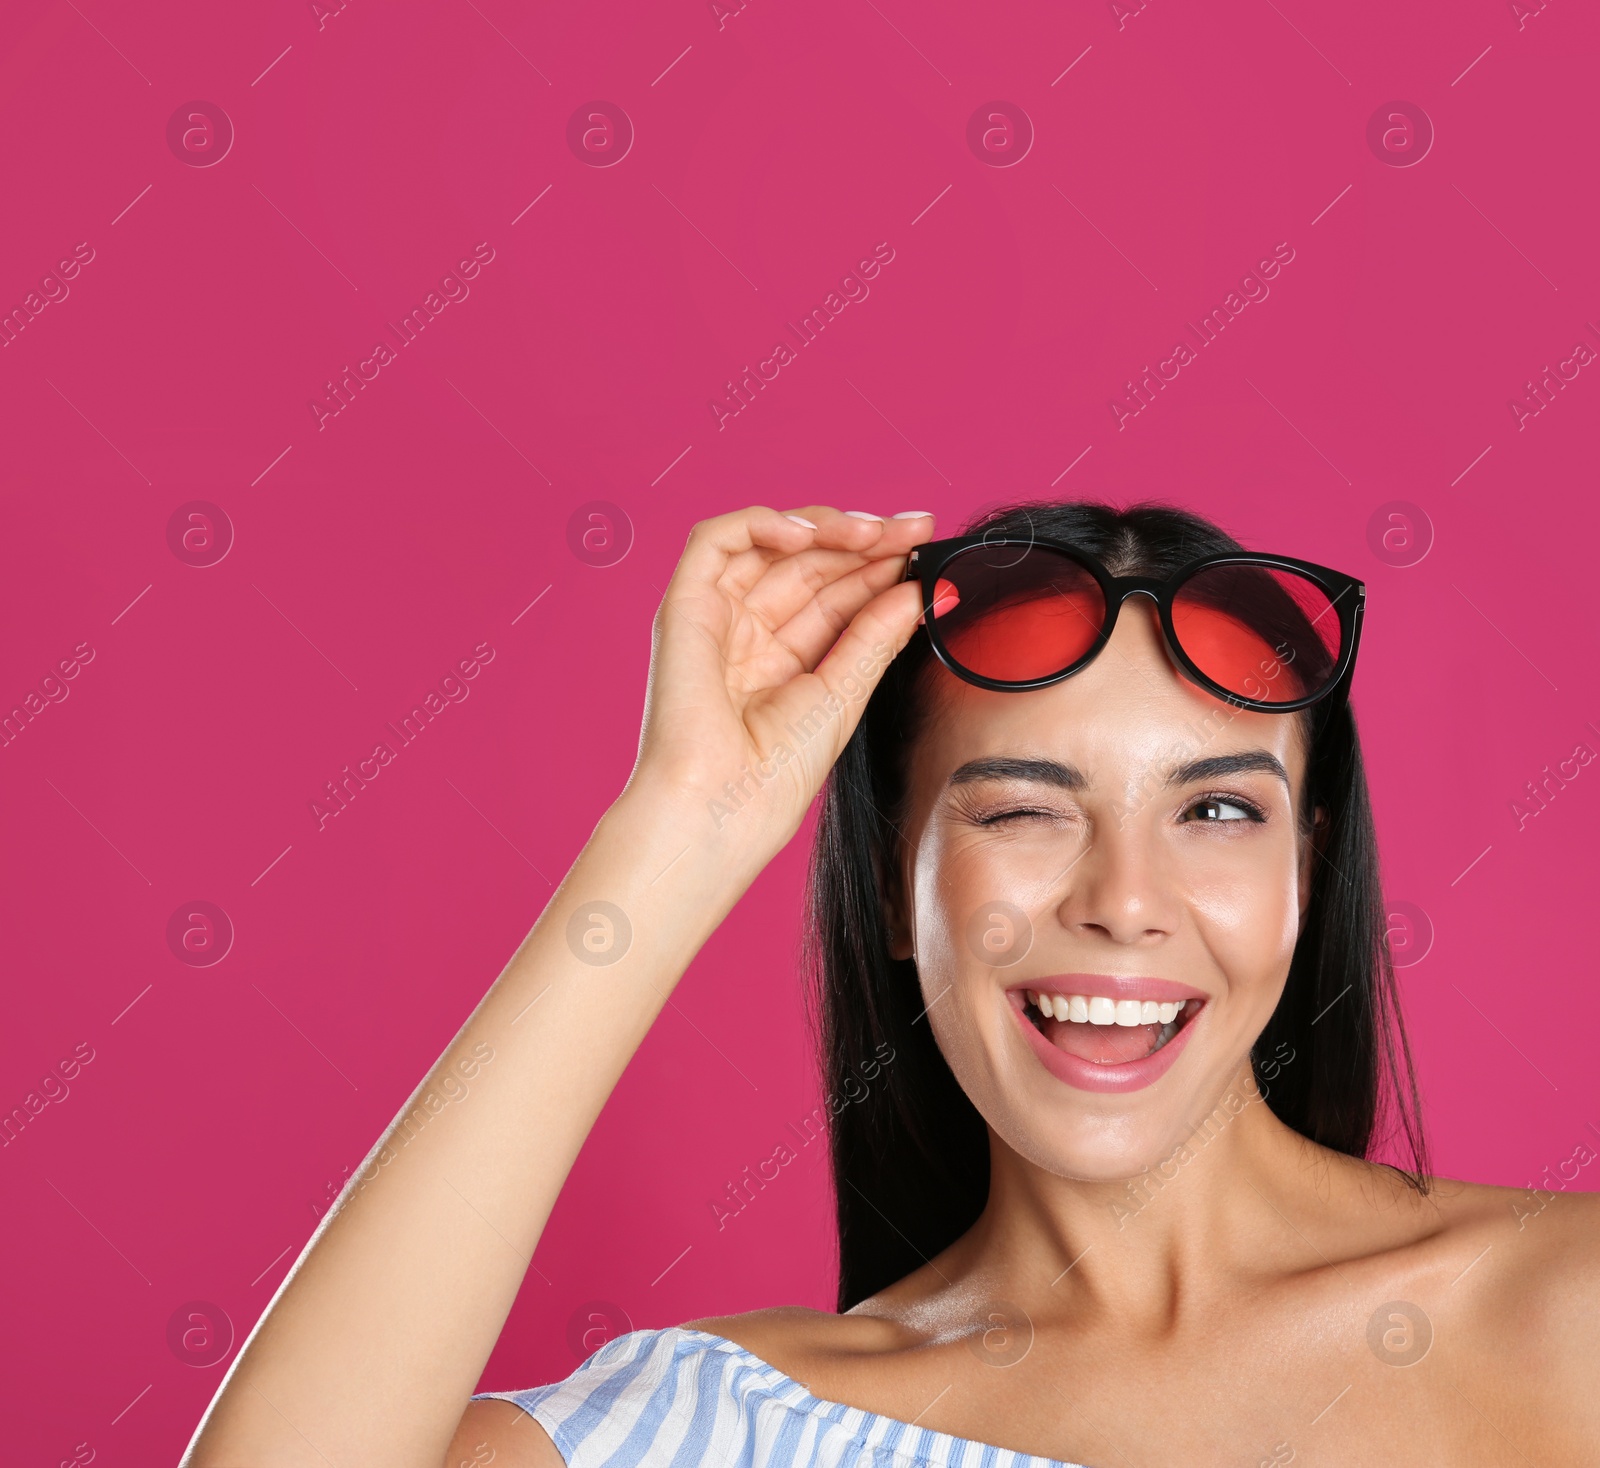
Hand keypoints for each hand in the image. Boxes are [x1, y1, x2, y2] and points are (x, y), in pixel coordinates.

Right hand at [627, 505, 942, 861]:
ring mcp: (717, 617)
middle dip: (865, 541)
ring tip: (874, 533)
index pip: (837, 595)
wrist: (720, 807)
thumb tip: (919, 591)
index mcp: (786, 661)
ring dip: (825, 527)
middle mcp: (750, 633)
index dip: (880, 566)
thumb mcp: (844, 694)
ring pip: (771, 544)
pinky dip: (763, 523)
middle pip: (811, 564)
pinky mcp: (684, 605)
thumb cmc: (772, 776)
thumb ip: (877, 636)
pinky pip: (716, 540)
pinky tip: (810, 534)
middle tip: (914, 529)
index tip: (926, 548)